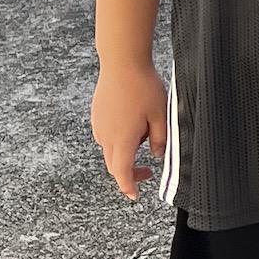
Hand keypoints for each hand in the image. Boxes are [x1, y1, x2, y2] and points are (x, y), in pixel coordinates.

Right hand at [91, 58, 168, 201]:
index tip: (135, 195)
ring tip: (146, 134)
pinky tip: (134, 123)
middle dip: (130, 173)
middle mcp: (105, 136)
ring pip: (111, 150)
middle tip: (148, 172)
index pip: (122, 173)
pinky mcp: (97, 116)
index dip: (128, 187)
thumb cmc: (143, 87)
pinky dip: (120, 139)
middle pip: (114, 165)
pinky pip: (107, 136)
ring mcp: (99, 125)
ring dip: (126, 153)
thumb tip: (157, 155)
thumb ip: (160, 139)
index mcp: (122, 139)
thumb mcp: (161, 115)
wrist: (121, 62)